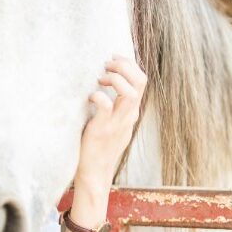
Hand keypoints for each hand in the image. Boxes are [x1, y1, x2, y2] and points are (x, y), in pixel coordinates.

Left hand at [75, 55, 146, 191]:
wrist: (94, 172)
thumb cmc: (99, 145)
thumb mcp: (114, 123)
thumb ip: (116, 106)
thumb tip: (106, 85)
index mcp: (131, 112)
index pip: (142, 80)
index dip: (130, 64)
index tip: (113, 58)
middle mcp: (128, 116)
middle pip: (141, 81)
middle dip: (125, 65)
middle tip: (106, 64)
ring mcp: (117, 123)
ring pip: (130, 93)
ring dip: (115, 79)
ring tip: (100, 78)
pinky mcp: (102, 130)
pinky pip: (106, 106)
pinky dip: (98, 96)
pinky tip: (89, 97)